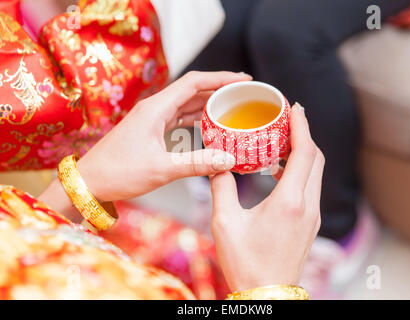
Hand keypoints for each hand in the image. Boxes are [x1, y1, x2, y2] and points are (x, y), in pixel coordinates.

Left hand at [75, 71, 250, 201]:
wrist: (89, 182)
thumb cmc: (118, 173)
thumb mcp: (161, 169)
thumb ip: (197, 163)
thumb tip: (228, 160)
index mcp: (155, 108)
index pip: (194, 82)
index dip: (221, 78)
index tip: (243, 80)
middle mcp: (154, 108)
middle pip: (191, 89)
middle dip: (218, 89)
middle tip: (243, 93)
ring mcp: (151, 118)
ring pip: (185, 103)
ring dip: (207, 103)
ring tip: (231, 106)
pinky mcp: (150, 129)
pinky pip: (178, 116)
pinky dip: (195, 117)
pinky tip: (207, 124)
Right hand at [210, 103, 323, 291]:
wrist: (267, 295)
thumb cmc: (246, 264)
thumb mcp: (225, 224)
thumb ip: (221, 188)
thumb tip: (217, 165)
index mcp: (289, 202)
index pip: (305, 153)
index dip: (302, 126)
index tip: (295, 108)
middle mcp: (307, 206)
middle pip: (315, 158)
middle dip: (303, 134)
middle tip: (284, 120)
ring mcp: (312, 216)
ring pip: (315, 173)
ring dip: (302, 153)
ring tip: (279, 142)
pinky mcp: (310, 223)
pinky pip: (310, 187)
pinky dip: (299, 171)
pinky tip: (277, 171)